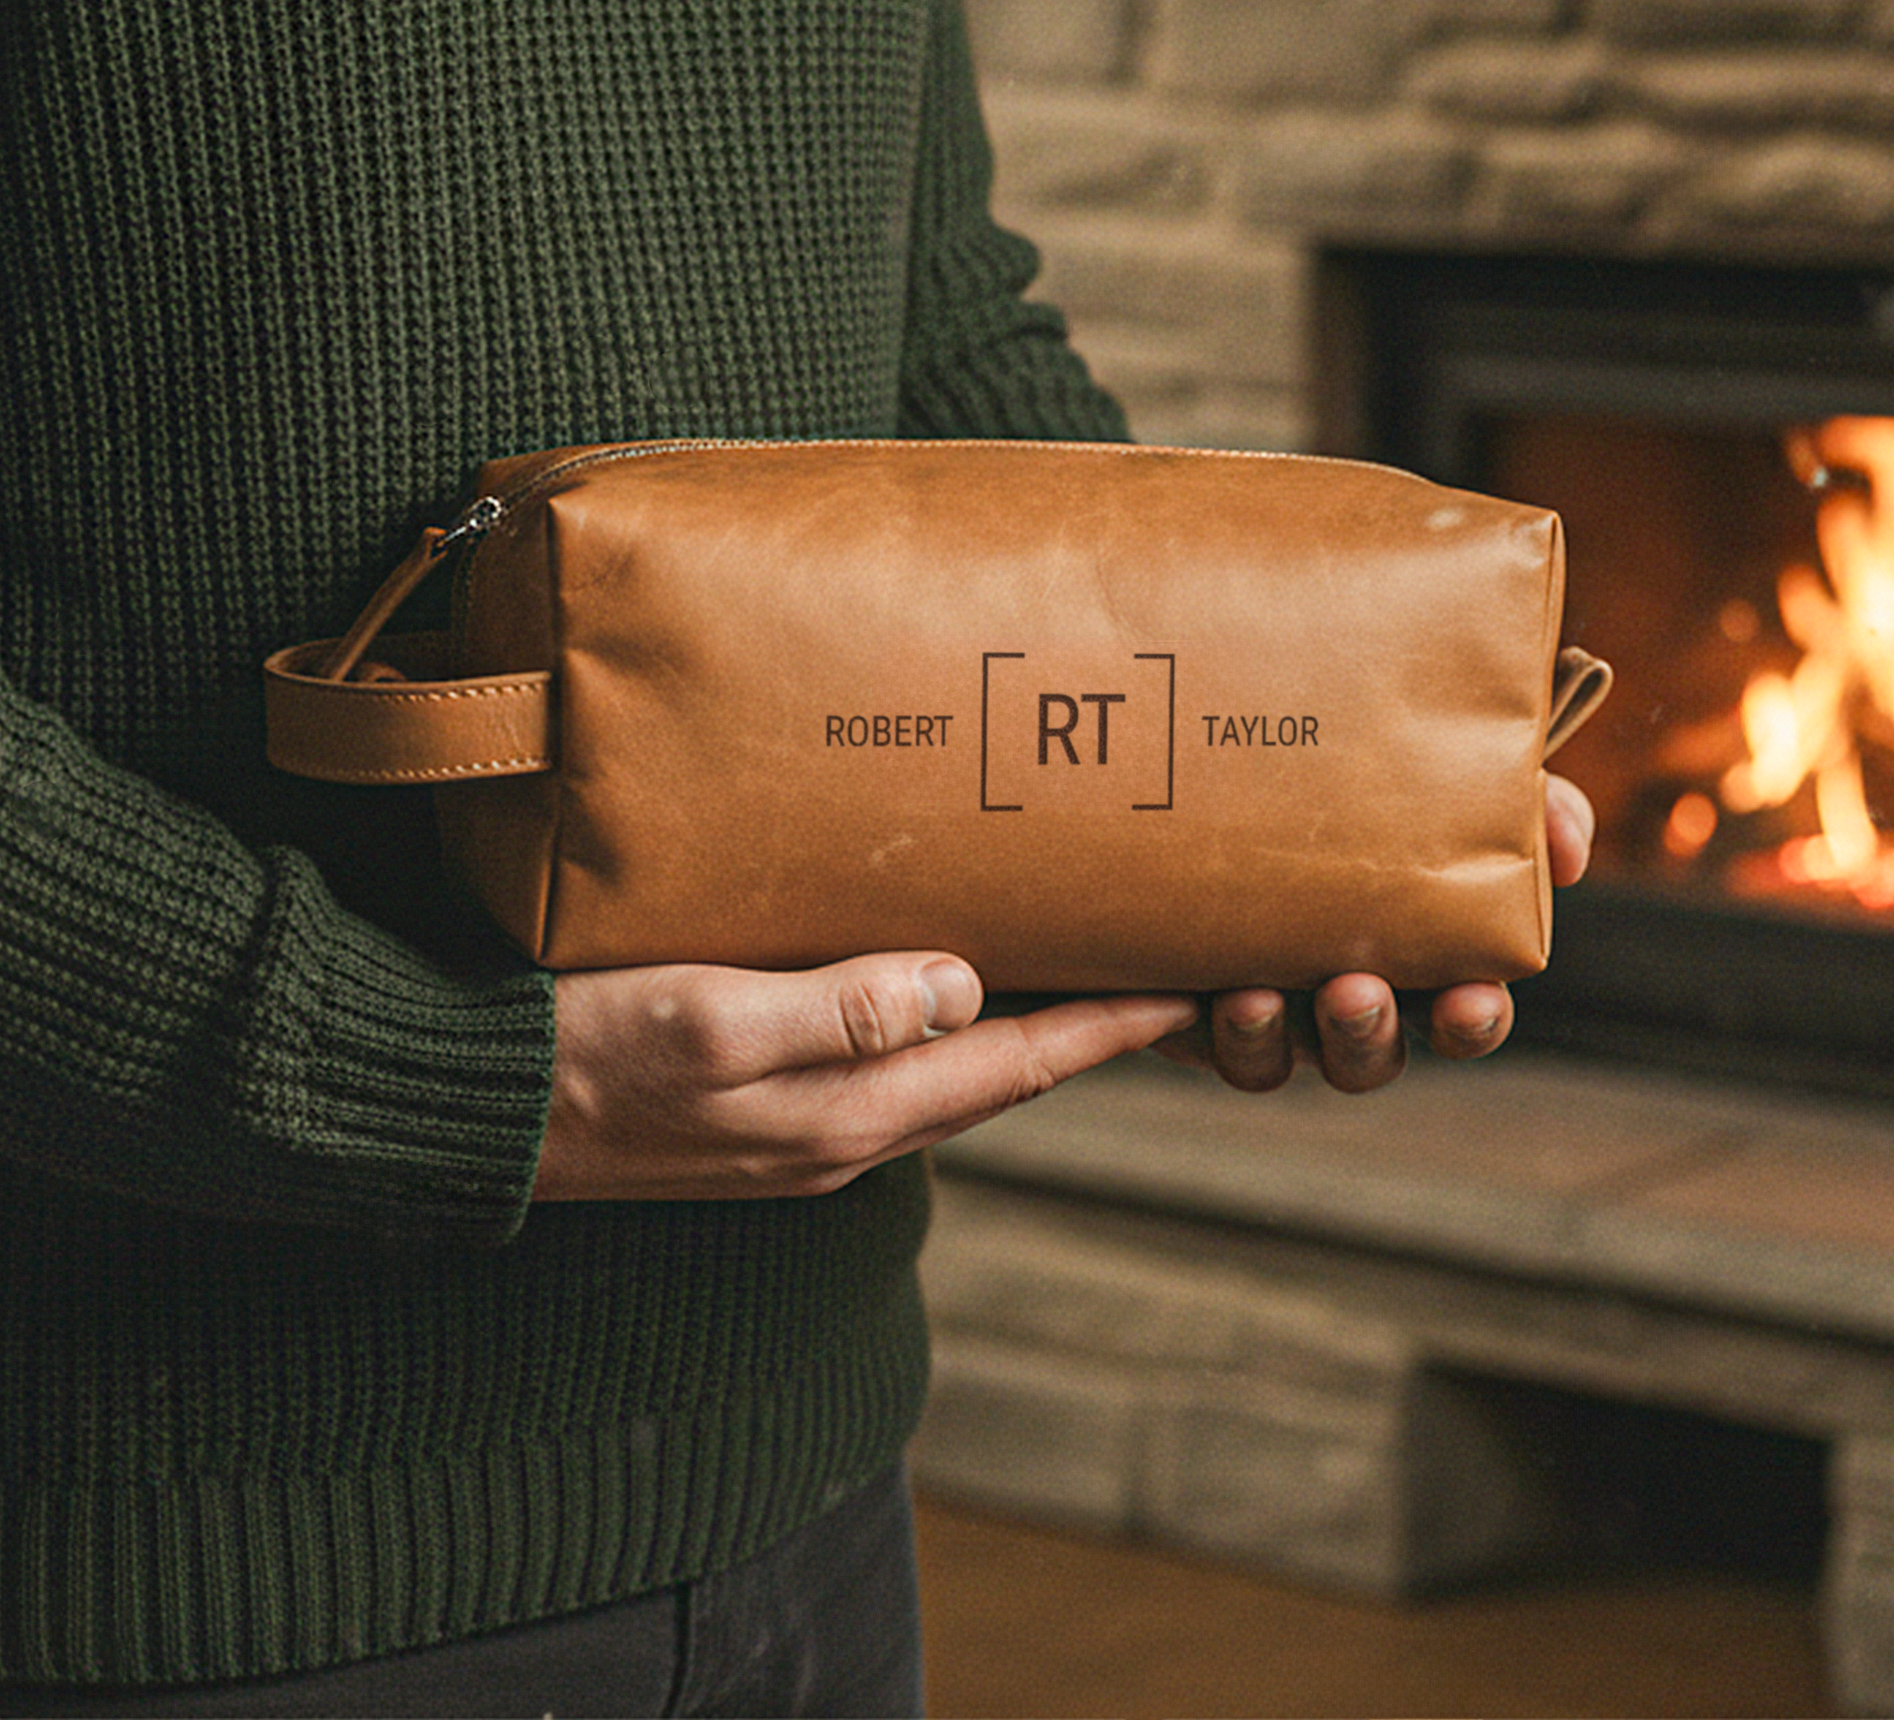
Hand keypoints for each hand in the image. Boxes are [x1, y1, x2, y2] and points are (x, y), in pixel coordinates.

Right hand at [535, 953, 1197, 1200]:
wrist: (489, 1115)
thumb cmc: (590, 1052)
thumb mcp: (713, 1018)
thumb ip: (841, 1007)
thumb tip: (960, 986)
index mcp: (846, 1114)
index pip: (1011, 1065)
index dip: (1104, 1028)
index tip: (1185, 991)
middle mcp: (844, 1138)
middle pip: (996, 1080)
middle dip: (1082, 1035)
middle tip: (1148, 975)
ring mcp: (806, 1138)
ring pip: (948, 1083)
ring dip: (1016, 1038)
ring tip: (1071, 979)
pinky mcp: (768, 1121)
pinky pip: (890, 1080)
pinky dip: (944, 1042)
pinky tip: (941, 998)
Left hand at [1157, 774, 1596, 1096]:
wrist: (1223, 749)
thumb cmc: (1362, 772)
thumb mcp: (1462, 774)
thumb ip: (1539, 803)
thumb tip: (1568, 851)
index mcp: (1417, 962)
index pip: (1463, 1019)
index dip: (1471, 1023)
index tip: (1472, 998)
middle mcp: (1338, 997)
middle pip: (1368, 1055)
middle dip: (1365, 1032)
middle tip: (1354, 991)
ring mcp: (1260, 1004)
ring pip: (1270, 1060)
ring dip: (1264, 1038)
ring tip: (1252, 995)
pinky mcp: (1181, 996)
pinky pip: (1182, 1032)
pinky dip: (1179, 1018)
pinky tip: (1182, 988)